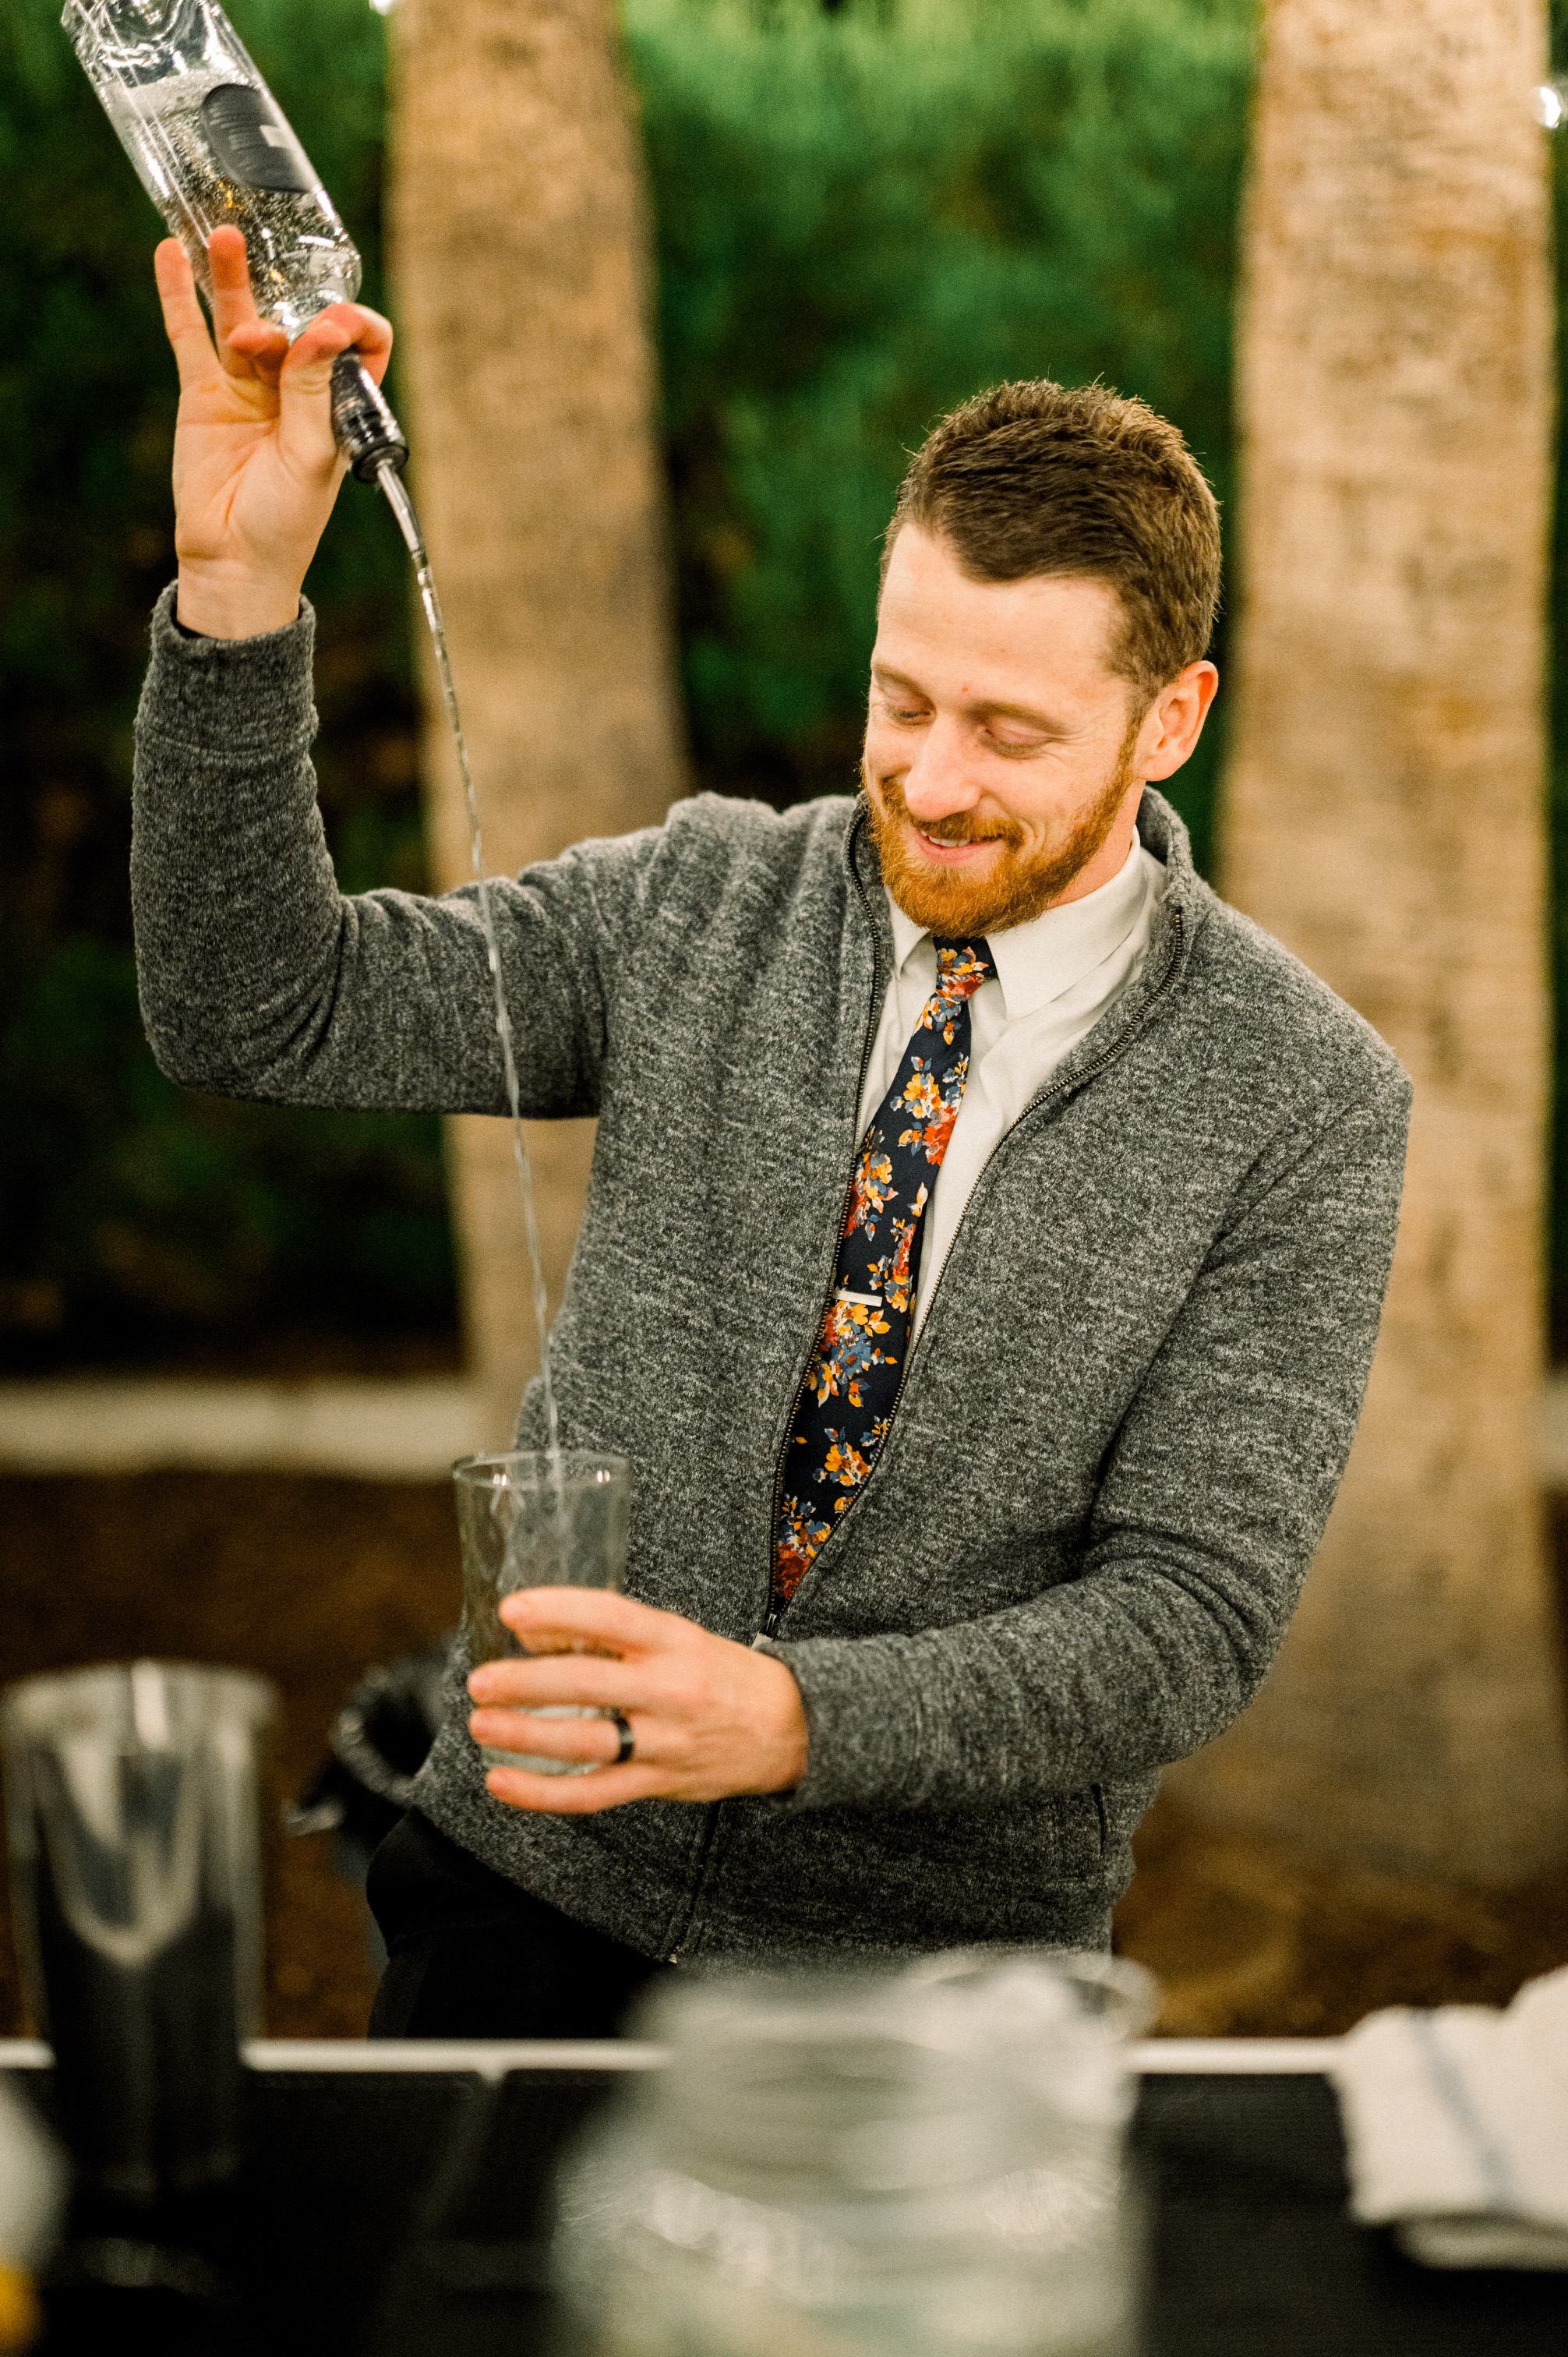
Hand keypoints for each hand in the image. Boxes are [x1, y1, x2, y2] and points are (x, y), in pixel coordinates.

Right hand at [154, 227, 393, 638]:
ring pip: (241, 317)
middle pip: (295, 322)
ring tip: (226, 238)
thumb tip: (325, 329)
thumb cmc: (286, 521)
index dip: (352, 326)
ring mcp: (246, 386)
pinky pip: (190, 335)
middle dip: (287, 311)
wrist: (234, 561)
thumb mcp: (313, 456)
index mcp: (339, 403)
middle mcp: (296, 387)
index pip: (358, 344)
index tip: (337, 328)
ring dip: (233, 279)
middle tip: (273, 328)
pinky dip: (179, 296)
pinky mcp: (203, 393)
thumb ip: (315, 390)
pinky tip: (170, 253)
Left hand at [467, 1589, 808, 1813]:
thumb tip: (537, 1632)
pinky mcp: (660, 1783)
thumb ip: (616, 1638)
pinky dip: (542, 1793)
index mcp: (676, 1641)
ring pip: (586, 1743)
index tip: (511, 1610)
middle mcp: (671, 1689)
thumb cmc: (724, 1674)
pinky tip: (502, 1782)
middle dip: (525, 1684)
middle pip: (587, 1685)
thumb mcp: (680, 1638)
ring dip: (525, 1736)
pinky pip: (594, 1793)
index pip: (612, 1618)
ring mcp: (665, 1741)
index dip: (559, 1610)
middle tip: (480, 1680)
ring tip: (481, 1725)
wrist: (793, 1728)